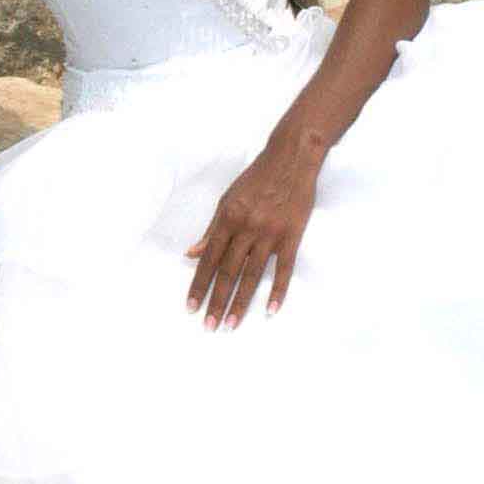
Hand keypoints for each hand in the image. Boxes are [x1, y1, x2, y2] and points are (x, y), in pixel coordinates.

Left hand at [184, 138, 319, 329]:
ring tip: (231, 323)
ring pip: (252, 274)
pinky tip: (270, 310)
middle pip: (228, 272)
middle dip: (216, 301)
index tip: (191, 307)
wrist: (291, 158)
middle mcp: (246, 227)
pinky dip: (278, 290)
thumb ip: (212, 229)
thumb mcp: (228, 199)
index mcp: (228, 218)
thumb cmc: (257, 178)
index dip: (199, 284)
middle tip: (208, 326)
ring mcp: (270, 233)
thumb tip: (192, 253)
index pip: (209, 259)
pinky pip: (284, 268)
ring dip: (240, 302)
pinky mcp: (292, 235)